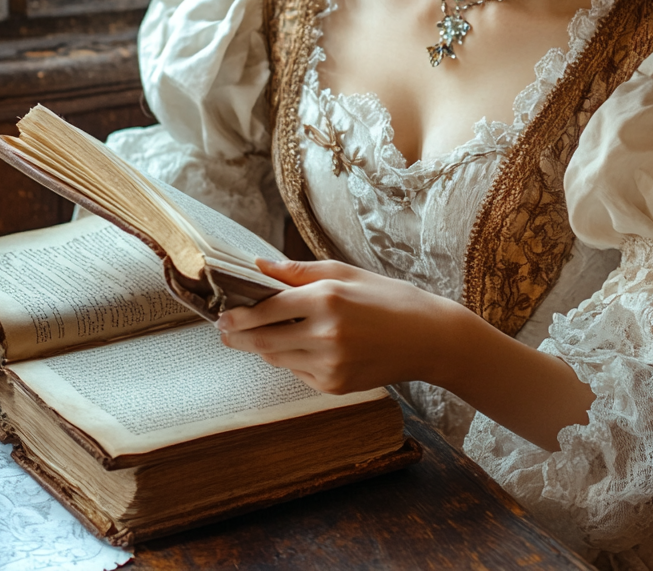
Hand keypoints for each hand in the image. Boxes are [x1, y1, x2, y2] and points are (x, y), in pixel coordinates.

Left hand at [215, 258, 464, 394]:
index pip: (267, 309)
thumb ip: (299, 272)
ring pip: (277, 358)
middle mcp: (326, 334)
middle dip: (237, 336)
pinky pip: (299, 372)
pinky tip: (297, 347)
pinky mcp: (335, 385)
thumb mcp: (346, 273)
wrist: (429, 338)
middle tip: (222, 330)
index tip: (223, 314)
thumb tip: (260, 266)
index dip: (239, 314)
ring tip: (252, 337)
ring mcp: (330, 364)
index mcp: (328, 299)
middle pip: (263, 340)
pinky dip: (291, 359)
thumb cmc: (388, 298)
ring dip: (261, 348)